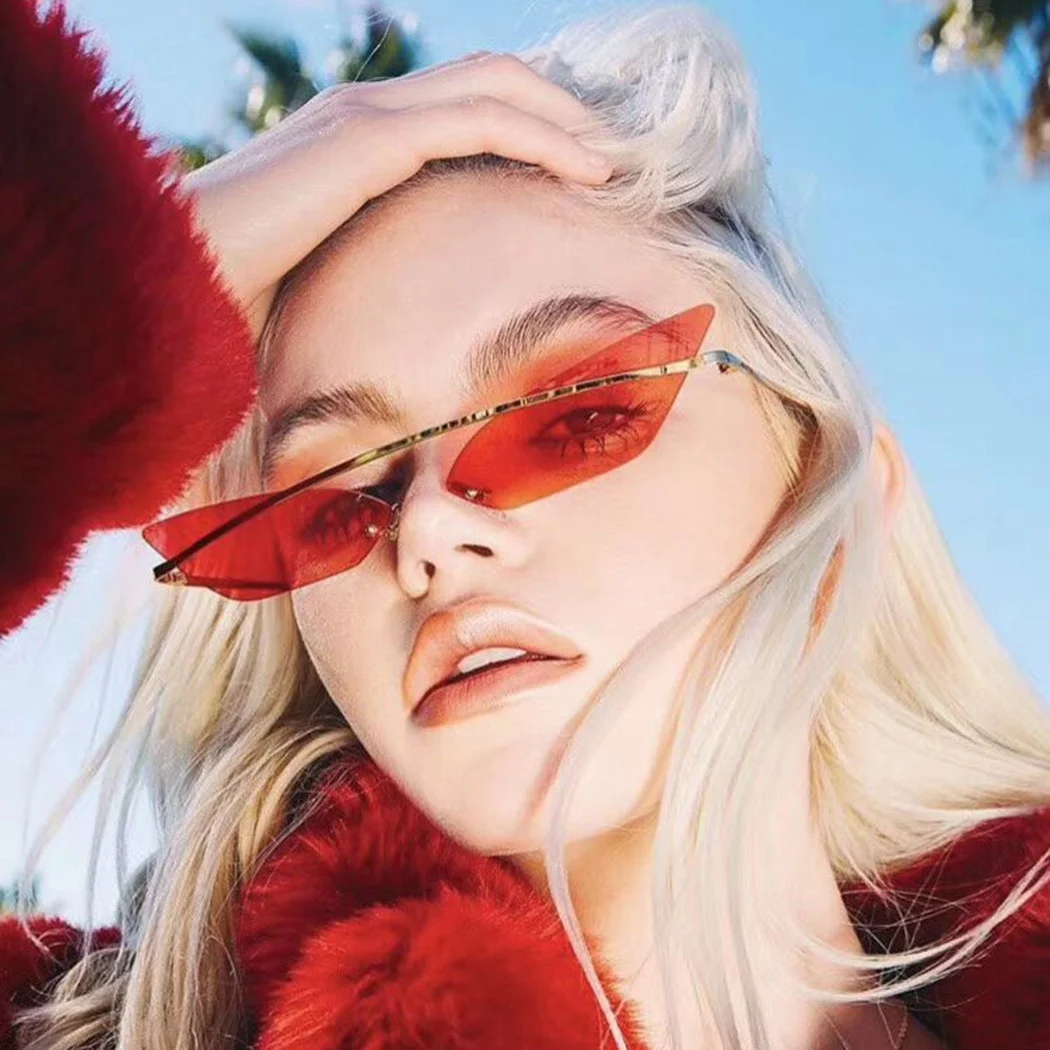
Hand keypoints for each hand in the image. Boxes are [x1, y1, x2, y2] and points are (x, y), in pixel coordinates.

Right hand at [174, 52, 613, 339]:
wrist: (168, 292)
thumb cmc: (235, 301)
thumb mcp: (328, 283)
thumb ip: (374, 282)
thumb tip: (414, 349)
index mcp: (356, 145)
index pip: (460, 112)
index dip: (528, 127)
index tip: (580, 171)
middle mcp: (364, 115)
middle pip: (490, 86)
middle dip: (560, 109)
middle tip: (615, 153)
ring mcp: (364, 118)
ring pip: (495, 89)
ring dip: (566, 116)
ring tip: (617, 158)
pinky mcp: (368, 140)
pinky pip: (479, 122)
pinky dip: (543, 136)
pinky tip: (589, 167)